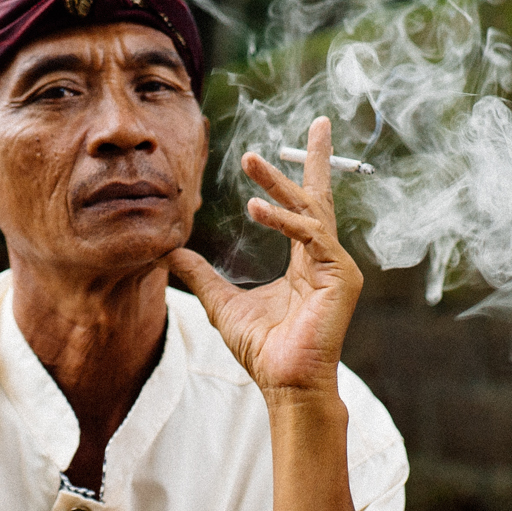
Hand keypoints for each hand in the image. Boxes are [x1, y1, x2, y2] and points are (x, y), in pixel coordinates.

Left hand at [165, 117, 363, 399]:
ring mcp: (336, 266)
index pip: (306, 205)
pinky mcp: (341, 276)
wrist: (284, 383)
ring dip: (279, 183)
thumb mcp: (221, 302)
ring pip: (310, 210)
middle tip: (306, 126)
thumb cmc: (262, 349)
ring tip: (250, 162)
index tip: (314, 130)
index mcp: (305, 260)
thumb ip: (201, 274)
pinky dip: (284, 219)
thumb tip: (170, 252)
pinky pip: (312, 235)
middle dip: (309, 160)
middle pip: (317, 197)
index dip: (306, 168)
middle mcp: (325, 257)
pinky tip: (255, 208)